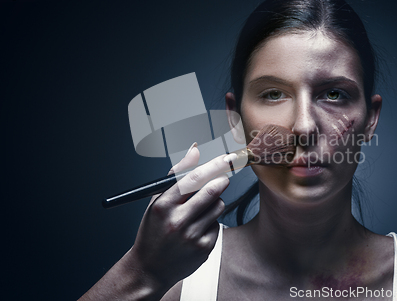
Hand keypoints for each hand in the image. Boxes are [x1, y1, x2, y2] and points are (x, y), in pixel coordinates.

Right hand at [124, 143, 230, 291]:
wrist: (149, 269)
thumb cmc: (154, 231)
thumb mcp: (157, 202)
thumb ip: (176, 174)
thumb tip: (195, 149)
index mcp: (163, 205)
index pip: (194, 178)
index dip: (214, 165)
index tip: (226, 158)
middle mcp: (177, 220)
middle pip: (212, 190)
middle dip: (222, 179)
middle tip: (224, 177)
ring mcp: (192, 236)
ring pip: (219, 206)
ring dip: (215, 202)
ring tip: (199, 210)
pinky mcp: (204, 248)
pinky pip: (218, 224)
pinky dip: (211, 222)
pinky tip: (197, 230)